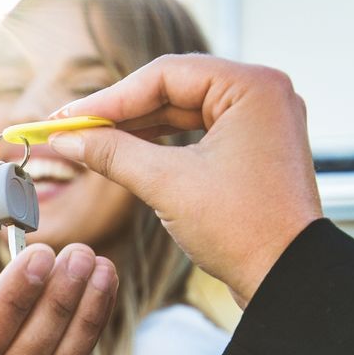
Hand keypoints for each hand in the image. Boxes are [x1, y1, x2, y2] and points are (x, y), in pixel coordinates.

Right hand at [48, 55, 322, 306]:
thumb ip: (112, 154)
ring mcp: (262, 121)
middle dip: (121, 111)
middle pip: (174, 87)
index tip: (67, 118)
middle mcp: (263, 94)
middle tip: (72, 128)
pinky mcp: (255, 147)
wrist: (287, 279)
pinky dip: (164, 143)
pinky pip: (200, 132)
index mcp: (253, 86)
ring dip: (138, 126)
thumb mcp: (167, 185)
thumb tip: (66, 140)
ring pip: (185, 110)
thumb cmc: (243, 230)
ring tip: (92, 141)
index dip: (109, 98)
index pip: (165, 75)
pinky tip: (127, 152)